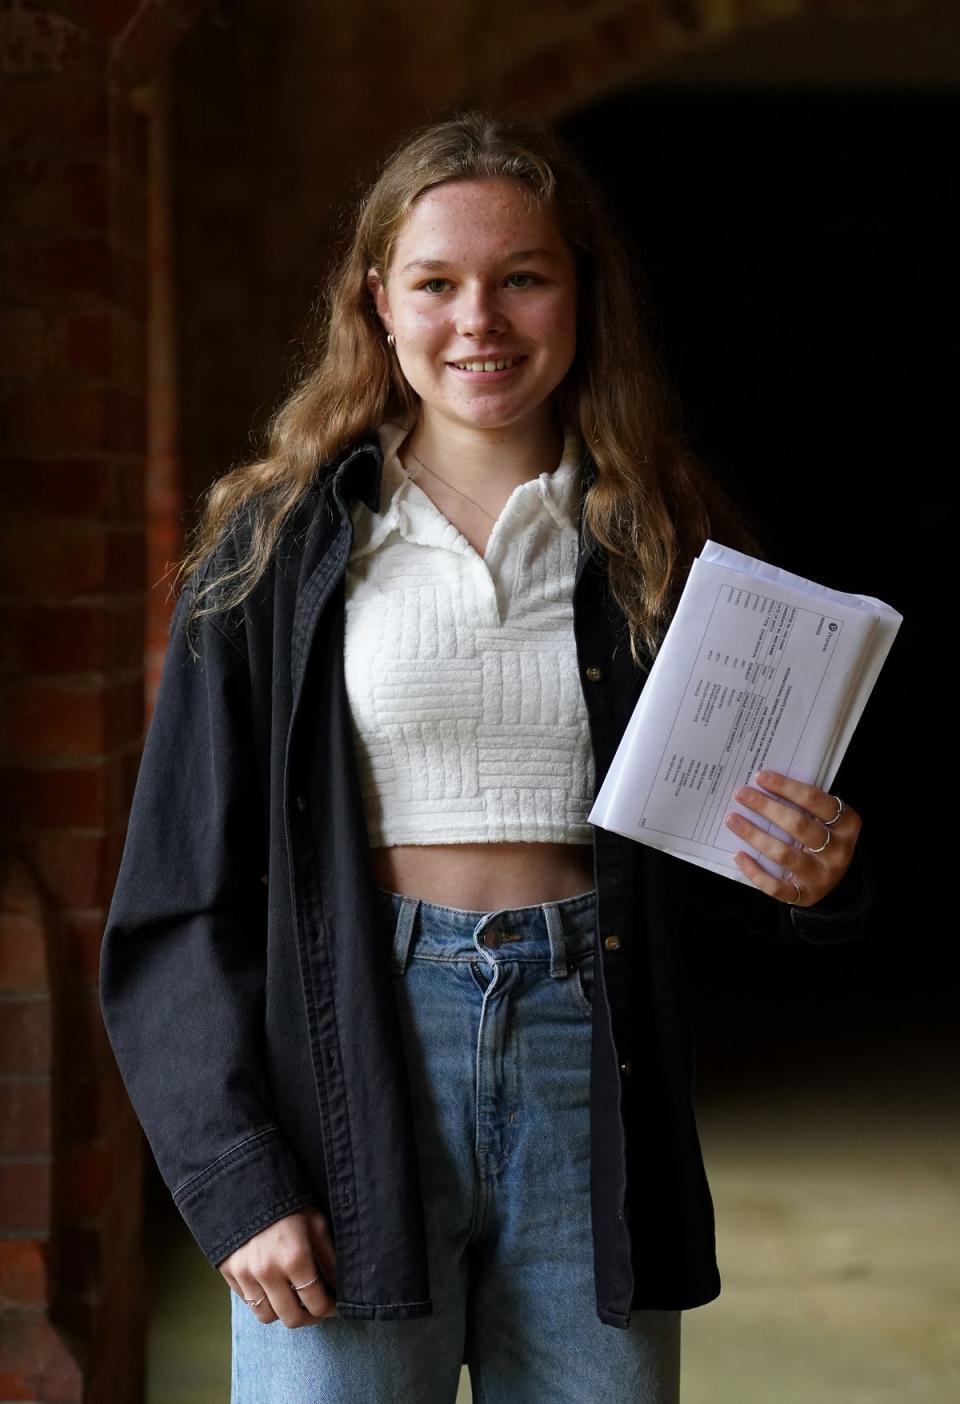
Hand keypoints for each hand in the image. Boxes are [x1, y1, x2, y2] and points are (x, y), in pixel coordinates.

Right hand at [218, 1205, 337, 1326]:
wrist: (248, 1185)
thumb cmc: (289, 1203)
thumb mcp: (317, 1224)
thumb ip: (330, 1259)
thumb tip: (340, 1287)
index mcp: (295, 1258)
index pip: (317, 1304)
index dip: (330, 1309)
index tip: (334, 1305)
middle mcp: (268, 1272)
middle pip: (291, 1318)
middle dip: (308, 1317)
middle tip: (315, 1308)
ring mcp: (245, 1275)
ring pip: (266, 1316)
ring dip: (282, 1312)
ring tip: (293, 1299)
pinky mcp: (228, 1273)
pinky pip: (248, 1302)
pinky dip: (262, 1301)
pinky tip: (273, 1287)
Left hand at [724, 770, 860, 908]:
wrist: (837, 881)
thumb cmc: (824, 838)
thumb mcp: (827, 819)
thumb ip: (806, 804)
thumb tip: (763, 784)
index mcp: (847, 824)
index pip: (814, 800)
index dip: (785, 787)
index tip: (760, 777)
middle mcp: (838, 851)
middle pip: (798, 825)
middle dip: (766, 807)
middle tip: (741, 793)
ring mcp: (822, 876)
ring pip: (783, 854)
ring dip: (754, 835)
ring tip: (732, 819)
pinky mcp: (806, 896)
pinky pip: (776, 886)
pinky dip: (754, 871)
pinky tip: (739, 854)